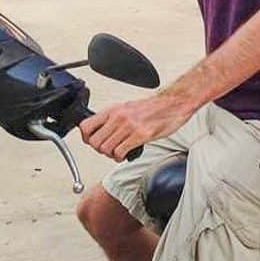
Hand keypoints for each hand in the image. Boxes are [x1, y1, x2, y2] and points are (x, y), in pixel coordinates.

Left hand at [80, 93, 194, 160]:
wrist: (174, 103)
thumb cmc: (154, 107)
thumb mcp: (128, 107)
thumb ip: (114, 117)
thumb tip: (103, 130)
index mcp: (113, 110)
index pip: (86, 126)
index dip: (86, 138)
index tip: (92, 142)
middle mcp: (118, 117)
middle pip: (94, 142)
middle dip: (99, 150)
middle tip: (108, 150)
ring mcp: (129, 126)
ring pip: (105, 149)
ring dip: (110, 155)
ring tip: (118, 153)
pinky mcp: (140, 135)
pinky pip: (120, 152)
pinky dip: (120, 157)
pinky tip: (126, 154)